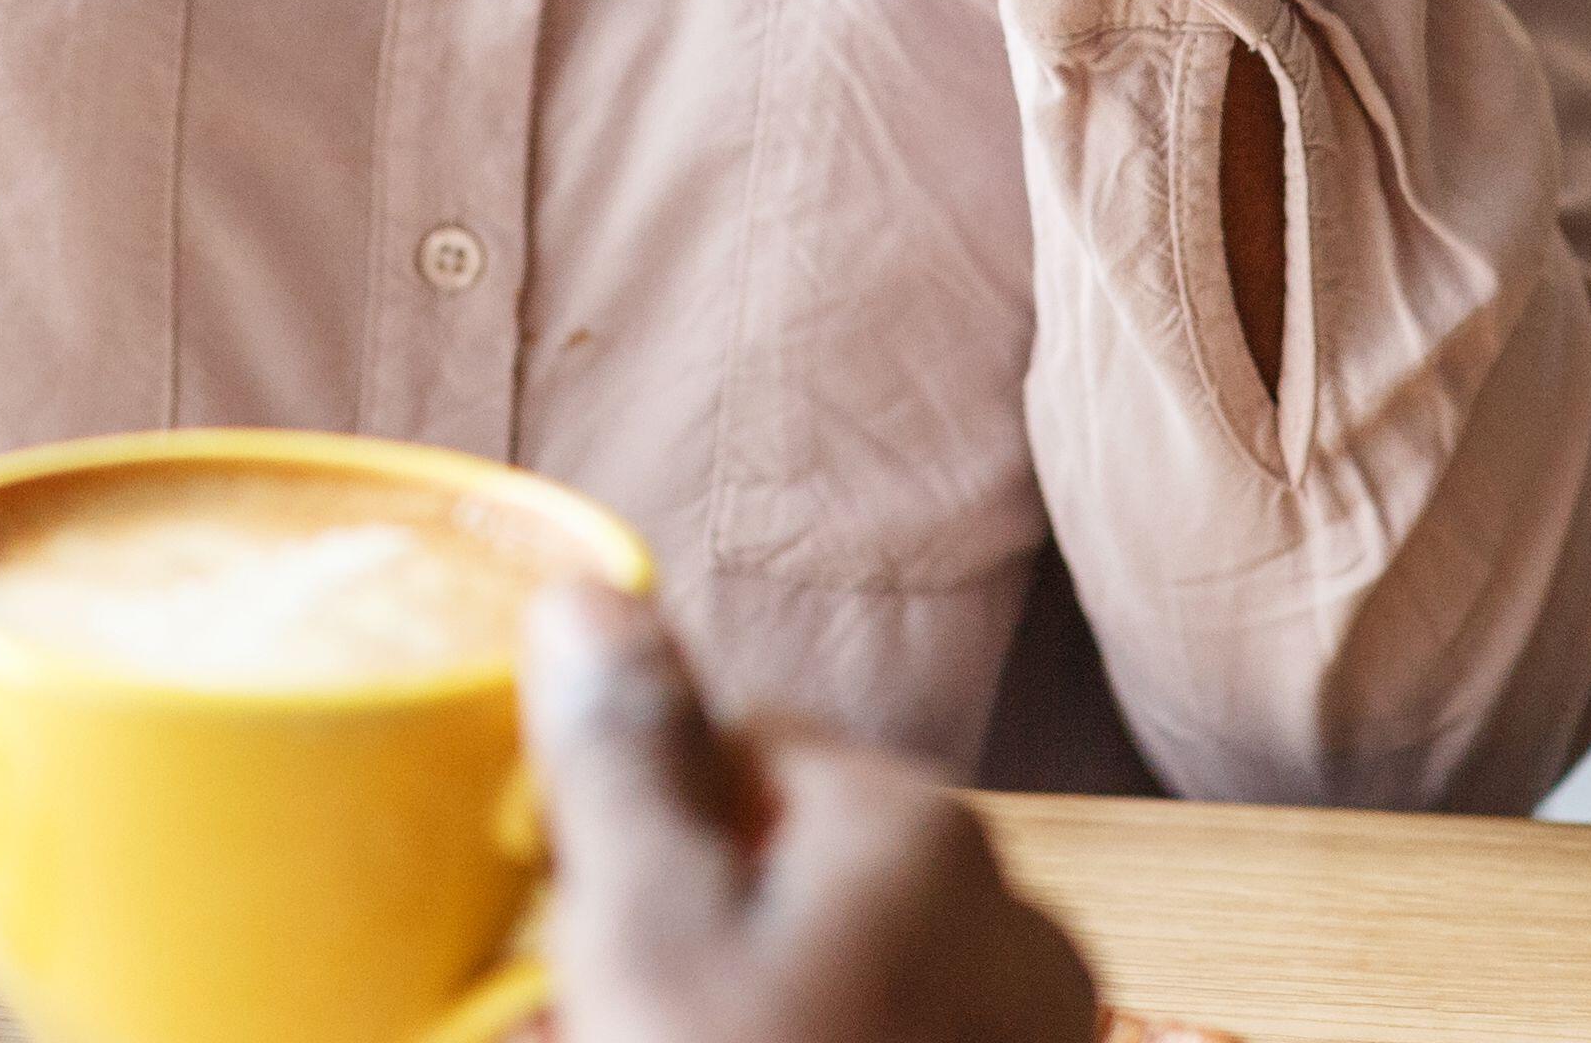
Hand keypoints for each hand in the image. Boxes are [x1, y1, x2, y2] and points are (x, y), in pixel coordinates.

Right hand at [526, 581, 1099, 1042]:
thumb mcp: (644, 940)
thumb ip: (624, 759)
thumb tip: (594, 591)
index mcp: (912, 823)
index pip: (737, 737)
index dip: (626, 814)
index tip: (560, 908)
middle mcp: (1004, 908)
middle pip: (789, 865)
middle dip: (687, 930)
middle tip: (594, 1016)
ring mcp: (1030, 1030)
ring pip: (838, 973)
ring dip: (747, 1007)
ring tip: (661, 1040)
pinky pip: (892, 1038)